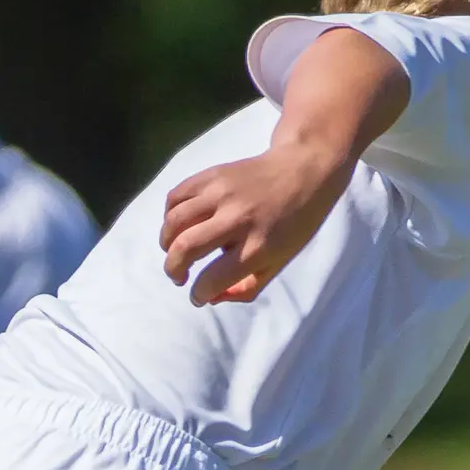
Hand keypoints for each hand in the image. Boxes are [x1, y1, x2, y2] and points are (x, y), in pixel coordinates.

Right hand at [160, 141, 350, 304]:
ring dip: (166, 243)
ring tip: (174, 251)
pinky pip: (175, 196)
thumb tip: (211, 298)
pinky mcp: (212, 175)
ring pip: (175, 221)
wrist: (303, 171)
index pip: (214, 278)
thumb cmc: (294, 223)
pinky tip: (179, 225)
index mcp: (259, 247)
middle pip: (186, 248)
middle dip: (173, 270)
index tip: (198, 295)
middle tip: (179, 276)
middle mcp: (237, 219)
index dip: (199, 293)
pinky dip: (169, 215)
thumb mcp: (280, 262)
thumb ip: (246, 287)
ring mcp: (221, 193)